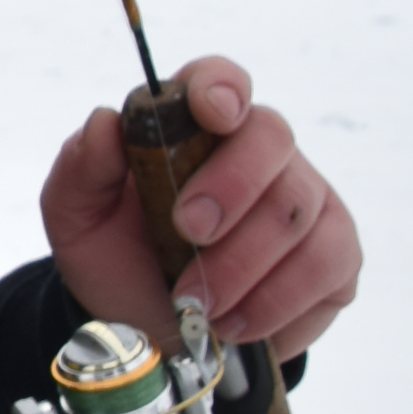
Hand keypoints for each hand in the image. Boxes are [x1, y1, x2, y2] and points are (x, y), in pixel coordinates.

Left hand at [40, 53, 362, 359]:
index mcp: (195, 129)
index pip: (221, 81)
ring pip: (297, 211)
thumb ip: (83, 169)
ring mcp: (307, 203)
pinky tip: (236, 323)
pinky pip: (328, 265)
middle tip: (188, 233)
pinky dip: (277, 303)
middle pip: (272, 138)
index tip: (211, 114)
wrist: (150, 332)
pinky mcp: (335, 256)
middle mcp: (260, 154)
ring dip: (242, 265)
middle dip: (231, 187)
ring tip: (197, 304)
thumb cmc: (118, 260)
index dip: (221, 87)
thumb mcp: (77, 221)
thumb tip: (105, 121)